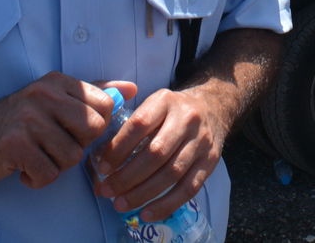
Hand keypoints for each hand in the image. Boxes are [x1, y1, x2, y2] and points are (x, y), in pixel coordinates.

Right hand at [0, 72, 133, 188]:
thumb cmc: (16, 123)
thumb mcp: (54, 101)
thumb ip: (92, 95)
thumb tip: (131, 89)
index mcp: (58, 82)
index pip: (105, 104)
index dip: (95, 127)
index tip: (72, 131)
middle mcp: (44, 94)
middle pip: (93, 130)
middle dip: (78, 146)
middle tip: (53, 145)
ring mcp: (28, 118)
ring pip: (72, 156)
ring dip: (55, 165)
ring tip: (35, 155)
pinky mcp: (14, 144)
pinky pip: (48, 173)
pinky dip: (37, 179)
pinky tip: (23, 168)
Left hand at [90, 87, 225, 220]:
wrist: (213, 107)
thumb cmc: (172, 111)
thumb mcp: (153, 105)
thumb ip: (130, 126)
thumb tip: (101, 160)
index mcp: (166, 101)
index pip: (140, 124)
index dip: (119, 148)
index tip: (102, 167)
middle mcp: (186, 120)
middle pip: (156, 153)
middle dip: (127, 177)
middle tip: (107, 191)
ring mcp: (201, 141)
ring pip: (171, 173)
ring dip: (143, 194)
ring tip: (121, 205)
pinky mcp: (210, 161)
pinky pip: (188, 188)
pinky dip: (166, 204)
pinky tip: (147, 213)